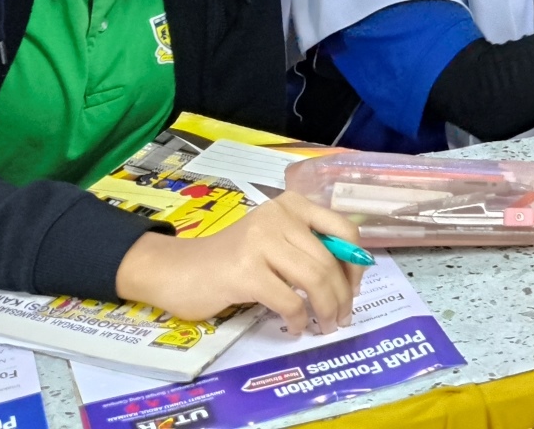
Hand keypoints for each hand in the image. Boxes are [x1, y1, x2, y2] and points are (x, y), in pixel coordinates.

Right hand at [114, 193, 364, 334]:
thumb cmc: (230, 259)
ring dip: (327, 309)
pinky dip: (298, 320)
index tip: (354, 288)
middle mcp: (278, 216)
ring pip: (315, 279)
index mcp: (290, 204)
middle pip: (330, 259)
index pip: (343, 228)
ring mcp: (261, 242)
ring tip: (326, 325)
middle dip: (343, 295)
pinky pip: (289, 300)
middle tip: (342, 317)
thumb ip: (306, 247)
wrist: (178, 270)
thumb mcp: (274, 241)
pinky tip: (294, 328)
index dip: (356, 262)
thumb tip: (349, 275)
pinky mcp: (245, 271)